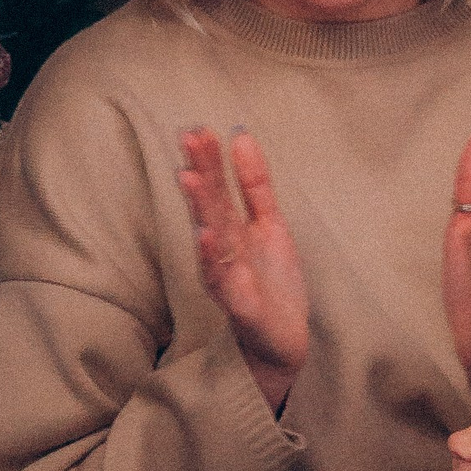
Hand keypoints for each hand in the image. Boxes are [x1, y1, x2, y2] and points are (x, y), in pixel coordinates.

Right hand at [176, 126, 308, 411]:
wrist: (281, 342)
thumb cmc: (270, 284)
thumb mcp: (268, 224)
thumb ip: (254, 183)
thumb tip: (240, 134)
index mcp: (231, 230)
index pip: (218, 189)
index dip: (209, 160)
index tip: (198, 128)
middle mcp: (224, 251)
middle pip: (211, 207)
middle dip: (202, 173)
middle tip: (189, 138)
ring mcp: (229, 278)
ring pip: (212, 238)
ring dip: (201, 209)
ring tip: (191, 178)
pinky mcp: (240, 306)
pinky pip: (225, 281)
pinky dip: (213, 259)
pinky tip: (206, 236)